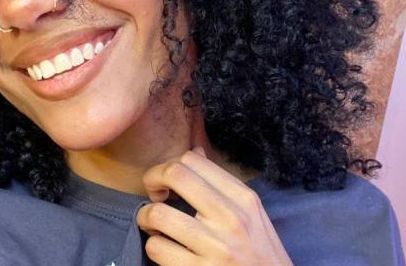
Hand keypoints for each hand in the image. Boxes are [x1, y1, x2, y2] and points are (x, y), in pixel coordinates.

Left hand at [136, 147, 292, 264]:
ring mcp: (215, 247)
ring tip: (153, 225)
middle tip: (154, 195)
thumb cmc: (260, 253)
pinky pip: (157, 248)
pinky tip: (164, 248)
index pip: (193, 160)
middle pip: (174, 174)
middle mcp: (231, 218)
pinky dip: (154, 246)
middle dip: (152, 179)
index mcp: (243, 198)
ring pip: (157, 214)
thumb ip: (222, 184)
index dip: (169, 166)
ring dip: (146, 217)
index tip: (167, 182)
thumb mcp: (252, 214)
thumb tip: (195, 153)